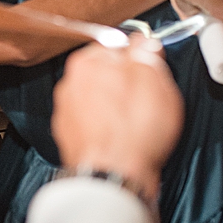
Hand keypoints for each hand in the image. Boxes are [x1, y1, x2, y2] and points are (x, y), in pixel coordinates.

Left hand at [51, 37, 182, 202]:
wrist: (112, 177)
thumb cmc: (134, 133)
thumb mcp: (155, 82)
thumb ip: (147, 56)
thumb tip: (145, 45)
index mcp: (87, 62)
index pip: (116, 45)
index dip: (138, 56)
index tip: (151, 67)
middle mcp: (70, 83)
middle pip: (105, 72)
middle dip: (126, 82)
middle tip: (148, 99)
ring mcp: (67, 111)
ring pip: (99, 98)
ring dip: (115, 106)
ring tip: (136, 122)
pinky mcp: (70, 135)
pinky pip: (94, 122)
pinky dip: (106, 126)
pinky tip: (122, 136)